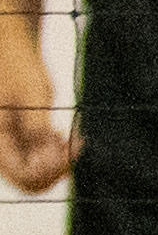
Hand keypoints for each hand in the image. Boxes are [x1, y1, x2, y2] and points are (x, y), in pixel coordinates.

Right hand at [0, 38, 71, 194]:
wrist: (13, 52)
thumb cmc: (20, 69)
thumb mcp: (33, 95)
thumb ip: (36, 128)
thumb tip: (44, 159)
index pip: (24, 178)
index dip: (50, 172)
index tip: (67, 151)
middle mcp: (1, 150)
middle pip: (32, 182)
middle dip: (57, 169)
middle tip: (74, 145)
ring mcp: (12, 146)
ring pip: (39, 173)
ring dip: (59, 160)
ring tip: (67, 136)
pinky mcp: (22, 140)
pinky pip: (41, 159)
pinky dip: (57, 152)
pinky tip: (64, 136)